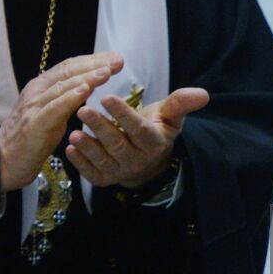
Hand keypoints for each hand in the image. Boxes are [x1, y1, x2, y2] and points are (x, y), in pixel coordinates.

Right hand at [0, 52, 121, 191]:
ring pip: (63, 86)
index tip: (115, 58)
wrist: (5, 160)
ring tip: (107, 71)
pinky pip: (54, 108)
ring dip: (87, 77)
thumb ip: (68, 96)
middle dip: (95, 64)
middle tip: (118, 61)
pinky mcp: (34, 124)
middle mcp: (37, 90)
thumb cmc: (33, 135)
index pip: (70, 66)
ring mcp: (34, 106)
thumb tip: (90, 82)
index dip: (93, 60)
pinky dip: (70, 97)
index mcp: (42, 85)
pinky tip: (85, 91)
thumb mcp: (54, 111)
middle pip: (69, 71)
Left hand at [67, 86, 210, 188]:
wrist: (148, 159)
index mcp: (153, 142)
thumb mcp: (169, 115)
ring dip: (88, 148)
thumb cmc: (155, 128)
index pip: (138, 129)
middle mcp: (138, 160)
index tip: (106, 97)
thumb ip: (181, 103)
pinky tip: (70, 150)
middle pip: (117, 144)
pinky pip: (93, 174)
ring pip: (103, 160)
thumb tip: (203, 93)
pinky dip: (80, 164)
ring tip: (74, 134)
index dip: (123, 114)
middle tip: (83, 110)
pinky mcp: (106, 179)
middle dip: (100, 128)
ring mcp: (121, 172)